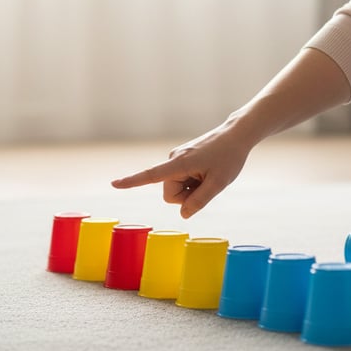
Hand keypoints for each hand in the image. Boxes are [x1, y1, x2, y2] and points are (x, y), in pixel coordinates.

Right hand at [111, 123, 250, 217]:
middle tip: (207, 183)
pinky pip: (181, 180)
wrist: (236, 136)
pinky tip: (206, 171)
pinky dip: (193, 182)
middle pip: (170, 194)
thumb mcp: (218, 184)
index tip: (113, 184)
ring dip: (191, 189)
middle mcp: (173, 159)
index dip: (132, 181)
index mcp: (180, 163)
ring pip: (176, 189)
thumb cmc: (229, 158)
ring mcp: (177, 159)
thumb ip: (200, 201)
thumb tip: (183, 214)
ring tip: (208, 175)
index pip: (151, 175)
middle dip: (186, 196)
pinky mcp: (181, 159)